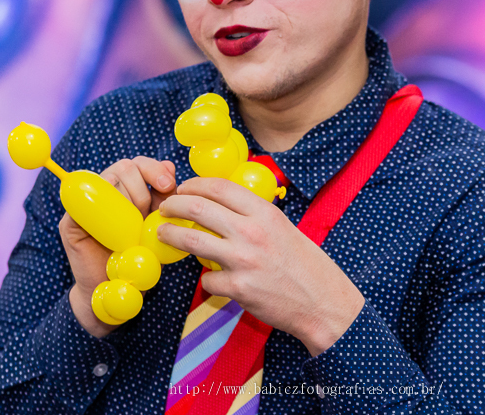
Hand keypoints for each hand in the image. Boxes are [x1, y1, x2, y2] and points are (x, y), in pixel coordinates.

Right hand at [61, 157, 176, 336]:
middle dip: (142, 185)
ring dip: (126, 199)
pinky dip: (102, 216)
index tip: (169, 185)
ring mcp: (83, 204)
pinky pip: (81, 207)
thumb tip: (169, 165)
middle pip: (123, 166)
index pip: (137, 163)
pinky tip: (117, 232)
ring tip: (135, 224)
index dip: (154, 168)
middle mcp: (103, 191)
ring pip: (105, 181)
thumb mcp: (158, 224)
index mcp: (125, 188)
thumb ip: (164, 197)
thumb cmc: (139, 257)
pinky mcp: (68, 222)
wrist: (116, 288)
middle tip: (149, 210)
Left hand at [157, 178, 364, 355]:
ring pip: (192, 241)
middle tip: (164, 207)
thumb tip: (219, 205)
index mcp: (265, 213)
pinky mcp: (239, 287)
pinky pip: (208, 279)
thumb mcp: (282, 227)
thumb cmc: (302, 263)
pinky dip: (207, 279)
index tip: (183, 187)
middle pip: (199, 208)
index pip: (220, 187)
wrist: (322, 301)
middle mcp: (252, 232)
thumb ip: (253, 216)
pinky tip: (215, 280)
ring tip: (162, 232)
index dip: (195, 184)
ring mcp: (244, 260)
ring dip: (171, 235)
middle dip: (174, 205)